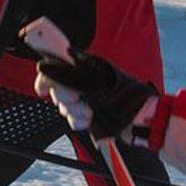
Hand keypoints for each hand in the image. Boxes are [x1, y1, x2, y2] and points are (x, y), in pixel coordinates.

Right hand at [21, 19, 155, 142]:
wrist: (141, 120)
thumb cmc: (123, 96)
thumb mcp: (93, 82)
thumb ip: (66, 75)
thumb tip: (44, 66)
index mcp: (85, 65)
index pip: (56, 64)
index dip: (46, 76)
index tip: (44, 89)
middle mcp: (83, 79)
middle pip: (56, 87)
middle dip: (64, 97)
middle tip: (77, 99)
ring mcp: (86, 97)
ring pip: (64, 105)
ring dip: (74, 111)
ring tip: (90, 113)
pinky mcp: (89, 113)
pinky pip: (73, 118)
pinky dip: (79, 121)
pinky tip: (90, 121)